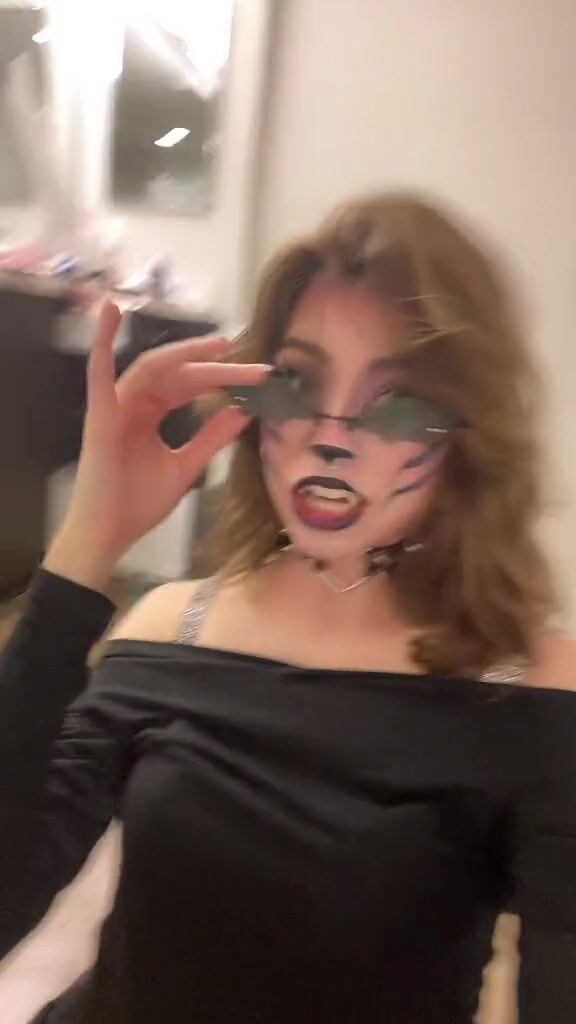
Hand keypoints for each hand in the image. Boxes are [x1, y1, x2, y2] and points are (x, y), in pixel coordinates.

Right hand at [44, 301, 267, 589]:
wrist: (110, 535)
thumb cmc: (138, 503)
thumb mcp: (186, 467)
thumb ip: (212, 438)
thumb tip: (243, 411)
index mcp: (150, 413)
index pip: (191, 385)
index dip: (224, 378)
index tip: (260, 376)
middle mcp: (133, 403)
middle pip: (180, 374)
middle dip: (220, 369)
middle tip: (259, 366)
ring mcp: (115, 406)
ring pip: (153, 368)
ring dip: (186, 353)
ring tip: (220, 344)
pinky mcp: (100, 415)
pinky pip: (97, 372)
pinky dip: (100, 340)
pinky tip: (109, 311)